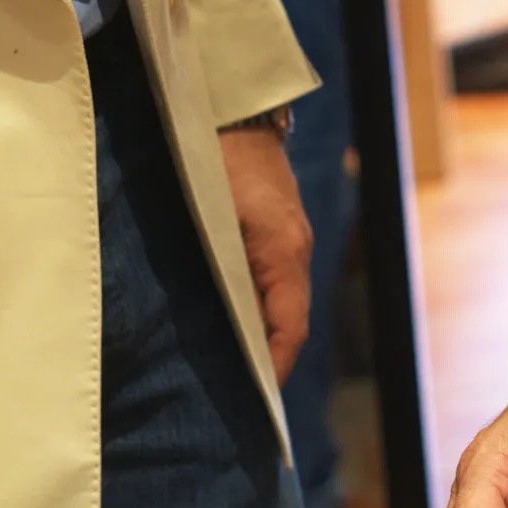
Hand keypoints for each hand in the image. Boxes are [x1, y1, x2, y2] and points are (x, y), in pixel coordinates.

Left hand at [219, 124, 311, 380]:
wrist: (232, 109)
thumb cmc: (216, 160)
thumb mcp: (213, 216)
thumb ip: (220, 267)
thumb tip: (223, 319)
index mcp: (285, 251)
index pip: (290, 326)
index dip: (276, 365)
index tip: (259, 397)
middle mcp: (294, 249)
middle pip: (289, 318)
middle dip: (269, 356)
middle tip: (240, 393)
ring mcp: (287, 237)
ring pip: (281, 300)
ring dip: (261, 331)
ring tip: (232, 365)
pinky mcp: (274, 228)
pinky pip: (272, 280)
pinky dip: (257, 306)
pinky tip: (228, 318)